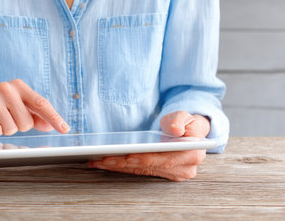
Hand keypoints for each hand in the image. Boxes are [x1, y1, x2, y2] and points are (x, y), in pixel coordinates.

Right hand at [0, 79, 69, 139]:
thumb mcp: (17, 106)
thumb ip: (35, 115)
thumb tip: (50, 125)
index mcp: (19, 86)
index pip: (41, 103)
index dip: (54, 117)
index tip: (65, 128)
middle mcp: (7, 89)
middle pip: (26, 122)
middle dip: (19, 126)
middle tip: (7, 118)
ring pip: (12, 128)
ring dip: (5, 129)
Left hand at [88, 111, 210, 180]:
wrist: (190, 132)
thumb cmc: (186, 123)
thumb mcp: (185, 116)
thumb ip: (180, 120)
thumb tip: (175, 129)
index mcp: (192, 155)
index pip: (165, 159)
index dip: (146, 159)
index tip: (128, 157)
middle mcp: (184, 169)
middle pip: (148, 166)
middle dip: (124, 163)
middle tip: (104, 159)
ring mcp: (173, 174)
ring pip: (140, 170)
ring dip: (118, 167)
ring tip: (98, 161)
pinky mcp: (161, 174)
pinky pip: (138, 171)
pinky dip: (122, 167)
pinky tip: (106, 163)